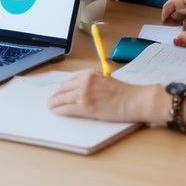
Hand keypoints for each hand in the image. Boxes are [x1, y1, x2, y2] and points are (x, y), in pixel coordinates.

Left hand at [48, 70, 163, 123]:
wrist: (134, 100)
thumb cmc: (125, 93)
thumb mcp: (105, 80)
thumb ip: (92, 83)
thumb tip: (81, 90)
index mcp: (89, 73)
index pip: (70, 79)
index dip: (64, 87)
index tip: (60, 91)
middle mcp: (84, 80)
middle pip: (63, 88)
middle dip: (57, 94)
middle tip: (53, 100)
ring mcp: (84, 93)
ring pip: (61, 98)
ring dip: (54, 103)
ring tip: (51, 106)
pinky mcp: (85, 106)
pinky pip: (66, 108)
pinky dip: (59, 110)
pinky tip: (56, 112)